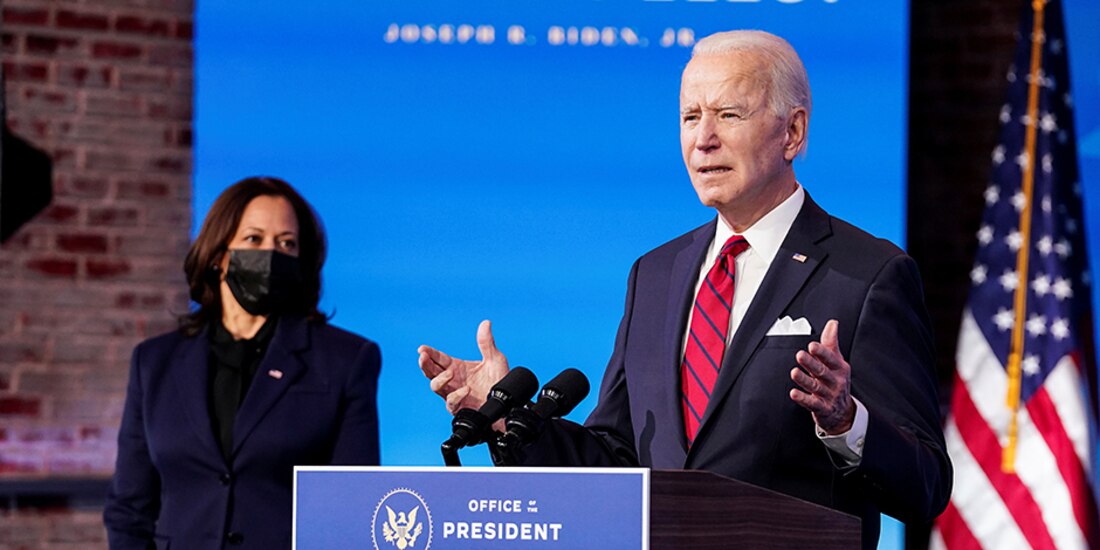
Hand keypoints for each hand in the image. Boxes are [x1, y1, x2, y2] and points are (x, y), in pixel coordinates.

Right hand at [418, 320, 509, 414]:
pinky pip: (451, 402)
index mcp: (457, 367)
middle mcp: (453, 380)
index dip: (429, 353)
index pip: (439, 358)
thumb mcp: (495, 359)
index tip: (422, 349)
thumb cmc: (500, 380)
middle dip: (425, 364)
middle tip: (423, 357)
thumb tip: (485, 323)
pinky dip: (456, 395)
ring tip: (449, 373)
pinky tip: (466, 389)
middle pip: (431, 372)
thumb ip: (487, 343)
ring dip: (439, 379)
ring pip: (435, 387)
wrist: (508, 401)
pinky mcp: (461, 407)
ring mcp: (455, 394)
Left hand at [790, 319, 854, 434]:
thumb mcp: (837, 362)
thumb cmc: (836, 382)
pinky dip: (803, 399)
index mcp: (839, 368)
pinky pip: (812, 404)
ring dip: (804, 380)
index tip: (812, 346)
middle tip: (800, 355)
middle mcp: (835, 381)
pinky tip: (794, 393)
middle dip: (811, 363)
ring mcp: (829, 396)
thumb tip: (832, 323)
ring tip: (794, 372)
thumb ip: (831, 343)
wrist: (843, 412)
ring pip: (815, 387)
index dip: (822, 352)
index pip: (830, 359)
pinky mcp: (822, 409)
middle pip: (822, 371)